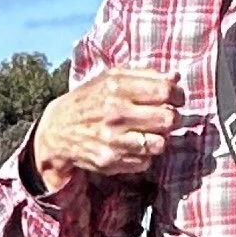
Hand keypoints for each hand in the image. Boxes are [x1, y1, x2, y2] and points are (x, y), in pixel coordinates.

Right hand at [31, 70, 181, 190]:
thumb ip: (145, 75)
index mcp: (117, 87)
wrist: (57, 130)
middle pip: (168, 118)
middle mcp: (115, 113)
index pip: (165, 91)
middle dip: (172, 118)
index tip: (176, 98)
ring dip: (160, 139)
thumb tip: (176, 78)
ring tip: (149, 133)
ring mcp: (113, 139)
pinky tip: (132, 145)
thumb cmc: (90, 100)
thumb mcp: (111, 79)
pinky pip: (145, 161)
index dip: (177, 95)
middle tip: (165, 117)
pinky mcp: (111, 161)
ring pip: (160, 143)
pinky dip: (144, 155)